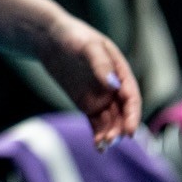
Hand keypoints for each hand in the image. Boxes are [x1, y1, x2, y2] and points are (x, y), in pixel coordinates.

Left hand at [38, 14, 141, 149]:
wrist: (48, 38)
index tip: (129, 130)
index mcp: (120, 72)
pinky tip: (98, 146)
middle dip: (120, 128)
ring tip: (102, 144)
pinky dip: (98, 134)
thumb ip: (101, 65)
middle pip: (123, 113)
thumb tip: (114, 85)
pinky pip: (96, 122)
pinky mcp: (86, 103)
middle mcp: (113, 87)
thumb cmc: (72, 36)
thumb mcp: (87, 46)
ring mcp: (100, 97)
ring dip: (109, 134)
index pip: (131, 98)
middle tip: (111, 140)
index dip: (132, 115)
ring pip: (110, 120)